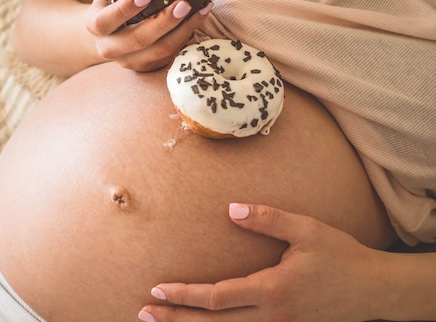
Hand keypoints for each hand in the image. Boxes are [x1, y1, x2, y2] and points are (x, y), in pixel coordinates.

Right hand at [85, 0, 212, 71]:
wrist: (109, 33)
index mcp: (95, 25)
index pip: (106, 21)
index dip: (124, 10)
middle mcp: (109, 48)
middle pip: (137, 40)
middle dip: (163, 23)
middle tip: (183, 4)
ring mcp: (129, 62)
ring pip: (158, 52)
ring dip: (183, 31)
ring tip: (200, 9)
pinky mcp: (147, 68)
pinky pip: (170, 57)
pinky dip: (187, 38)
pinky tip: (200, 19)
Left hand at [139, 203, 385, 321]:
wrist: (375, 290)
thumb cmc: (341, 257)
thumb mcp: (306, 231)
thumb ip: (269, 220)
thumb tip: (232, 210)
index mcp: (272, 290)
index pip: (216, 296)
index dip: (184, 295)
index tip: (157, 290)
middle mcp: (271, 316)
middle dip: (177, 321)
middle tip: (145, 314)